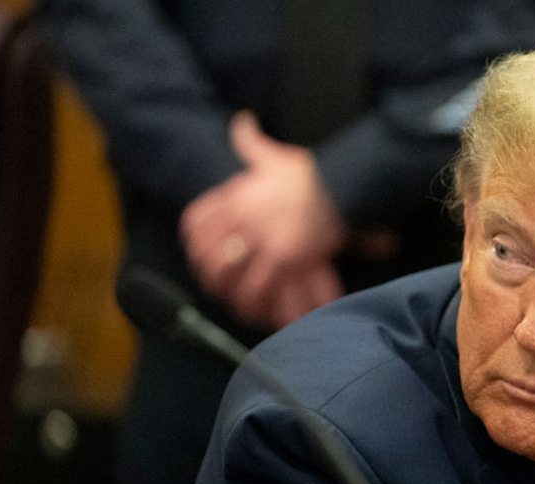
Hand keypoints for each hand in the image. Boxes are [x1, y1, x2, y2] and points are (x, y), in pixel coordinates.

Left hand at [181, 111, 344, 329]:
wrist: (341, 187)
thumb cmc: (310, 175)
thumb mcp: (275, 156)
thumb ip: (251, 142)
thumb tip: (241, 121)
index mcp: (236, 195)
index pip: (197, 223)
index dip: (193, 244)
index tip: (199, 256)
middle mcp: (243, 217)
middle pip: (208, 253)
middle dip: (209, 273)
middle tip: (216, 287)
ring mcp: (262, 238)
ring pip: (229, 274)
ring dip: (229, 292)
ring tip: (235, 303)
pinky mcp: (284, 257)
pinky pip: (259, 286)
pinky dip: (255, 303)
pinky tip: (257, 310)